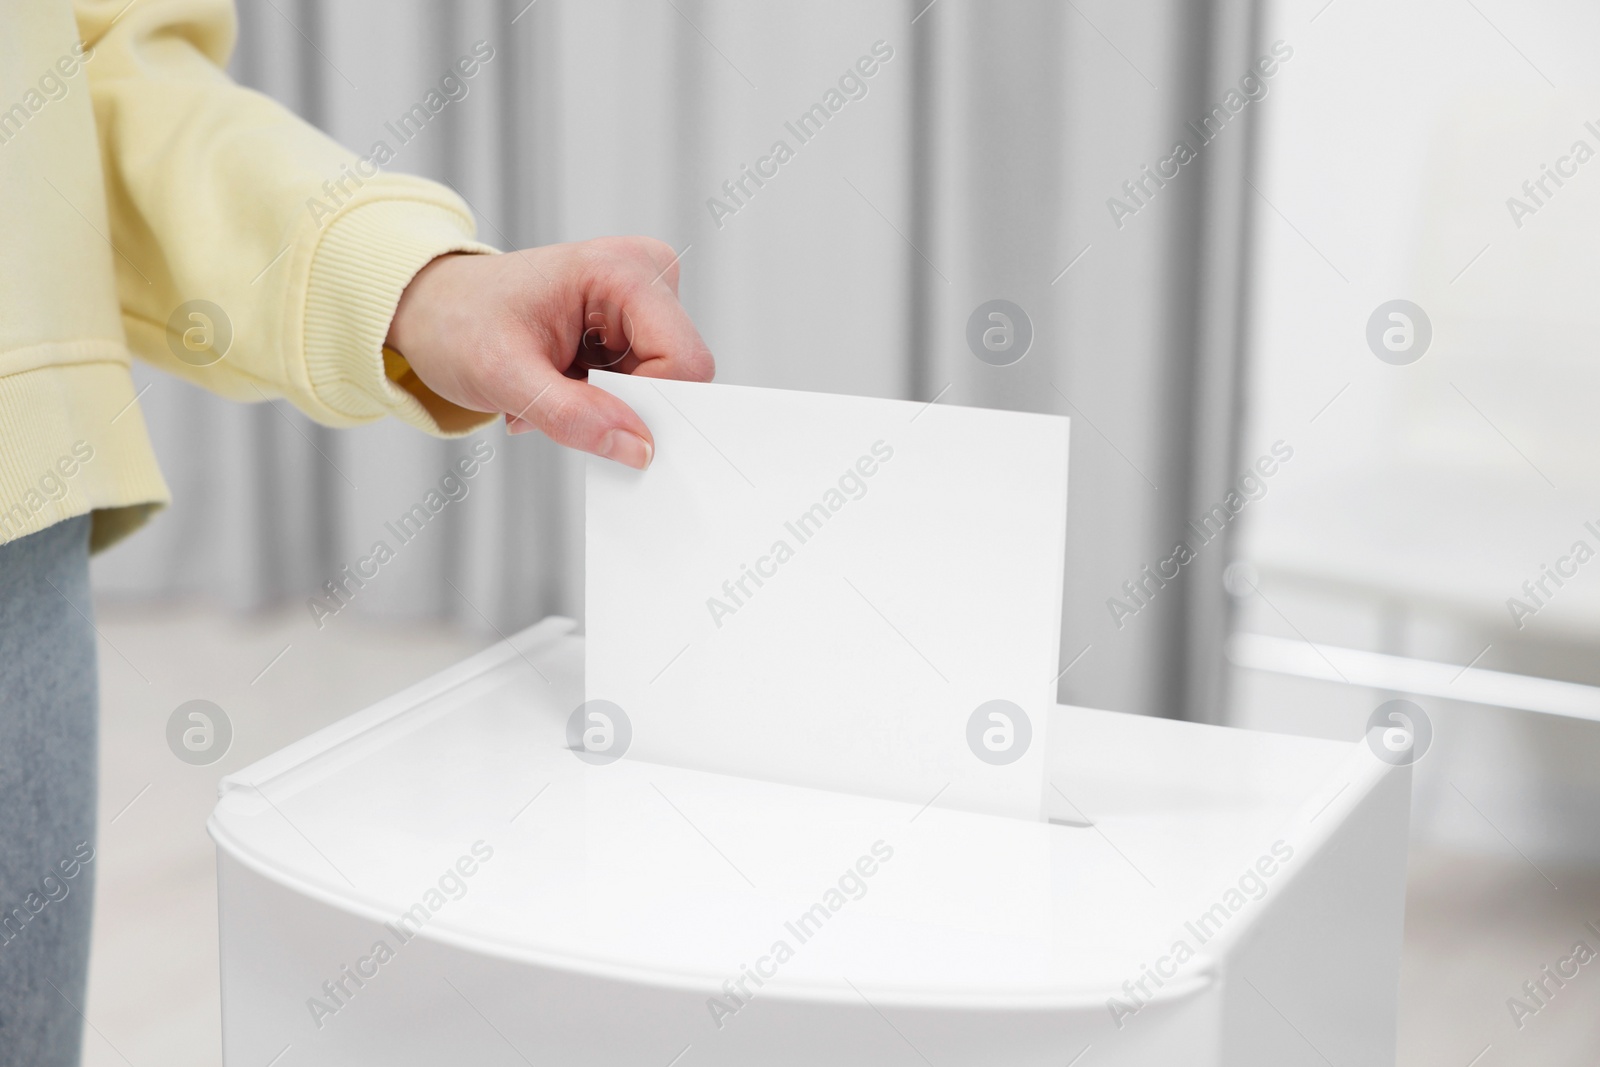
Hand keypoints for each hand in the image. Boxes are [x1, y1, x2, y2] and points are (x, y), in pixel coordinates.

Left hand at [386, 236, 713, 468]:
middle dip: (626, 407)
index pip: (685, 361)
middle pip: (680, 375)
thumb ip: (574, 416)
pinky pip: (646, 384)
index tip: (596, 421)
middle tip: (560, 399)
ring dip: (609, 405)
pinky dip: (604, 399)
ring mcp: (644, 299)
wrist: (433, 308)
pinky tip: (563, 383)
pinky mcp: (637, 323)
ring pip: (664, 386)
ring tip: (554, 388)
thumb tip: (640, 449)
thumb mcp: (505, 377)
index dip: (651, 407)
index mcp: (622, 269)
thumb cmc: (459, 322)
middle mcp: (645, 275)